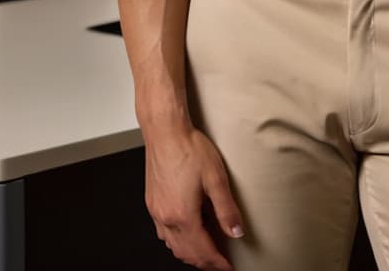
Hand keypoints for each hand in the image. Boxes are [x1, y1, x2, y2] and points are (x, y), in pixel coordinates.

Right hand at [144, 125, 244, 268]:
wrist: (165, 131)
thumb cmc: (188, 148)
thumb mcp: (216, 178)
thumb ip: (226, 209)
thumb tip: (236, 232)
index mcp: (183, 215)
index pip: (203, 251)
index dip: (218, 263)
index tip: (228, 267)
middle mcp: (166, 218)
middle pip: (186, 254)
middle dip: (204, 262)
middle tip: (220, 262)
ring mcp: (156, 211)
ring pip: (172, 246)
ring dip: (190, 253)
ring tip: (206, 250)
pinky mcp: (152, 202)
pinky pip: (163, 233)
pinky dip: (176, 240)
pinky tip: (185, 232)